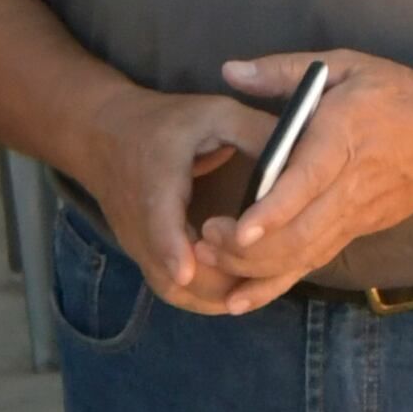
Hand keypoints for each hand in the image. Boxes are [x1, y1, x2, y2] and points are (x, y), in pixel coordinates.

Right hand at [74, 83, 278, 312]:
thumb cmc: (168, 124)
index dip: (170, 248)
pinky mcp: (145, 260)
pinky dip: (208, 297)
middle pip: (172, 270)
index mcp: (155, 179)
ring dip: (218, 292)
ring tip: (261, 280)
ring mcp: (139, 247)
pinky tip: (241, 288)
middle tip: (263, 272)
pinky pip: (176, 292)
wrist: (106, 137)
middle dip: (219, 277)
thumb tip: (306, 156)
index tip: (185, 270)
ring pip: (177, 290)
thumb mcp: (214, 114)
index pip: (158, 221)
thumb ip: (257, 134)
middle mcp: (140, 222)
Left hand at [194, 49, 412, 304]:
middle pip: (300, 233)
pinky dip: (278, 282)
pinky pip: (315, 261)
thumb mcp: (343, 65)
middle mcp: (349, 186)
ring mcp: (356, 214)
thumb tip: (230, 71)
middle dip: (250, 249)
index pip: (306, 183)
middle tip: (203, 242)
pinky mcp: (358, 230)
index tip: (238, 231)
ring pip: (306, 255)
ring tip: (210, 264)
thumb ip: (282, 71)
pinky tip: (242, 298)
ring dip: (257, 268)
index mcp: (342, 139)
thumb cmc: (393, 93)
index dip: (272, 211)